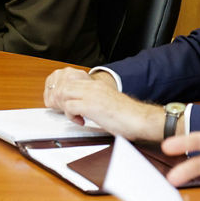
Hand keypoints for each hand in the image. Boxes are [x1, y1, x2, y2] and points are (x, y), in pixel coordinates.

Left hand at [43, 67, 163, 140]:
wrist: (140, 119)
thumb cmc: (127, 114)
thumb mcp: (106, 101)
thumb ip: (93, 99)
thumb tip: (80, 106)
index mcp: (96, 85)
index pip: (69, 79)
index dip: (62, 90)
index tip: (63, 101)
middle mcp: (92, 87)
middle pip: (63, 85)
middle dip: (58, 98)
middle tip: (63, 110)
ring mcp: (91, 95)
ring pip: (63, 93)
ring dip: (63, 105)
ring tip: (71, 115)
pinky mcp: (92, 106)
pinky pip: (70, 106)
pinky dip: (70, 115)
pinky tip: (80, 121)